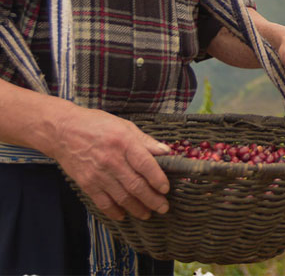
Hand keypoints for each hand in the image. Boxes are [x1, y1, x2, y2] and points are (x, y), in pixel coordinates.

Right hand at [50, 105, 170, 220]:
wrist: (62, 131)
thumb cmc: (96, 125)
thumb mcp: (124, 125)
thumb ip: (145, 140)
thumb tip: (166, 152)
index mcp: (124, 142)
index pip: (145, 164)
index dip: (158, 179)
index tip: (166, 189)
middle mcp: (112, 160)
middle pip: (135, 185)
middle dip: (152, 199)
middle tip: (163, 208)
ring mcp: (98, 174)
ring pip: (121, 197)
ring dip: (137, 208)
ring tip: (148, 214)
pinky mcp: (86, 184)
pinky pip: (103, 202)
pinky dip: (114, 211)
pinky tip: (123, 215)